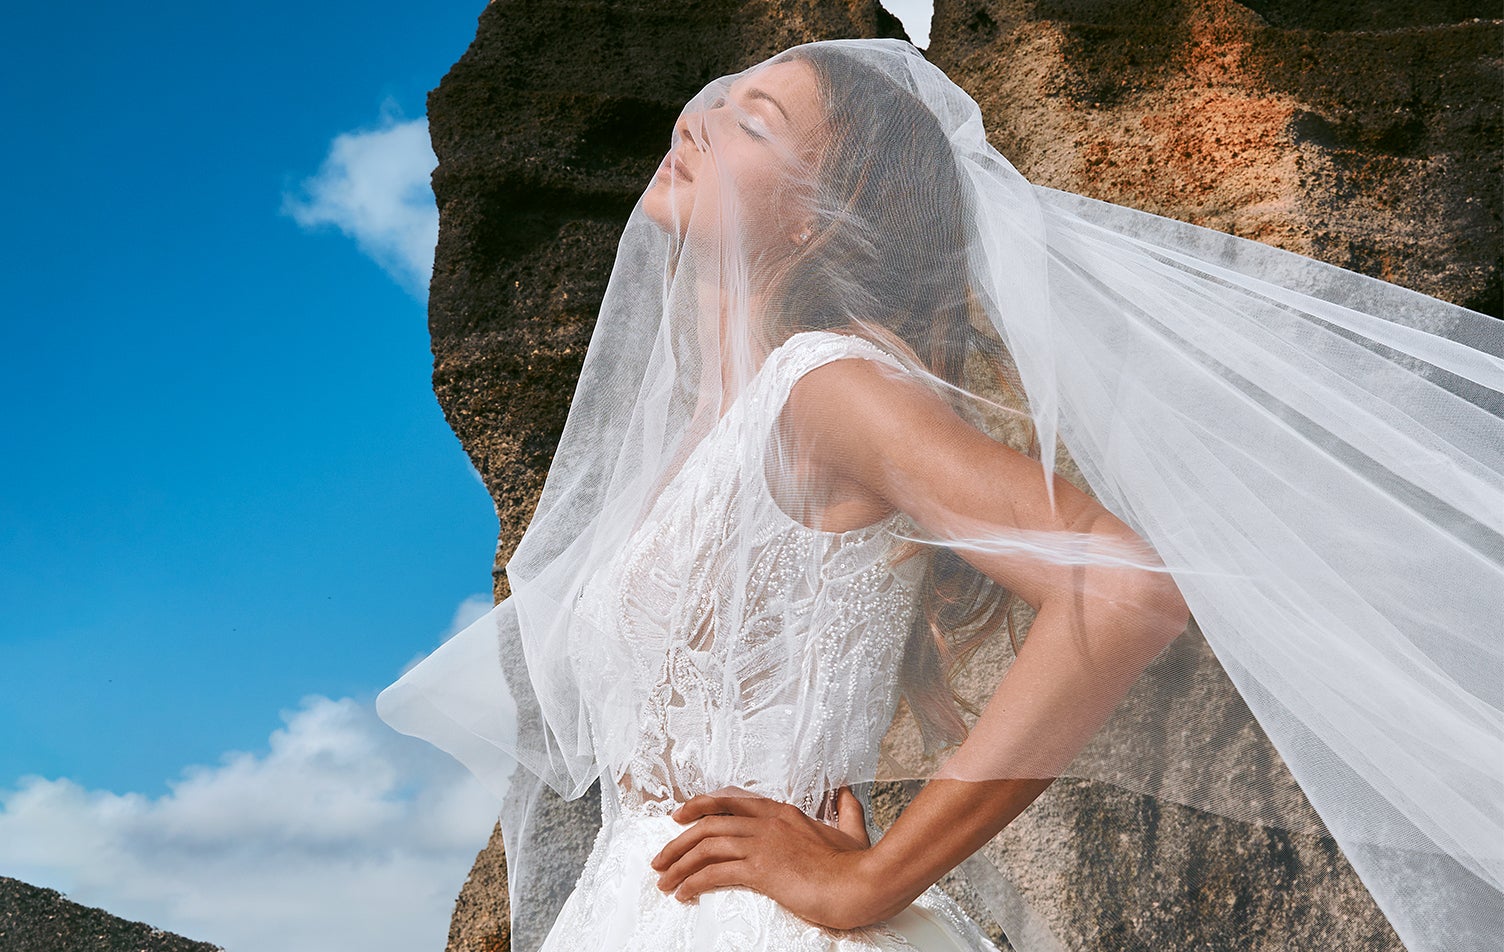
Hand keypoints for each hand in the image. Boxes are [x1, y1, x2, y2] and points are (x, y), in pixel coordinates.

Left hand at [648, 786, 887, 929]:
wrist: (862, 883)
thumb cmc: (858, 864)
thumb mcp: (853, 830)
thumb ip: (847, 810)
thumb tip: (848, 794)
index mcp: (782, 812)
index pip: (730, 802)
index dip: (700, 806)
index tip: (680, 815)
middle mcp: (767, 823)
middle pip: (708, 824)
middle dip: (678, 841)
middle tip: (661, 858)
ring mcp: (762, 845)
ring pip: (705, 847)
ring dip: (679, 865)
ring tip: (664, 881)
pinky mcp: (761, 870)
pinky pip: (714, 873)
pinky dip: (693, 882)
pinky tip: (684, 893)